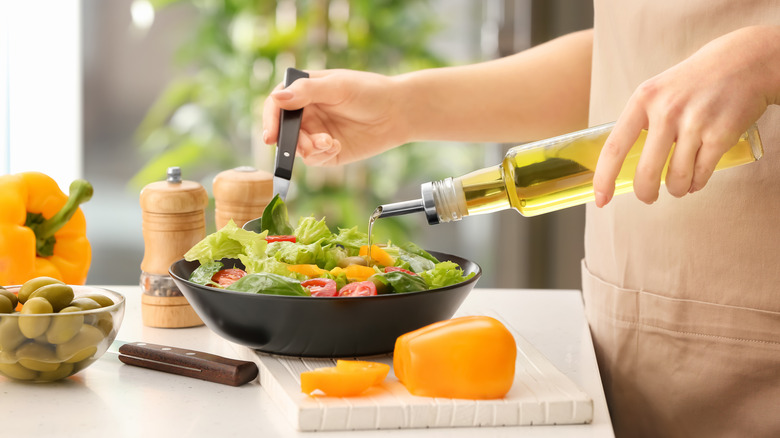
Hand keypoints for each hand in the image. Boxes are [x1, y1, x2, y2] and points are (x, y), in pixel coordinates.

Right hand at [261, 69, 408, 165]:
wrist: (397, 112)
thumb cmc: (369, 91)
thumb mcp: (337, 86)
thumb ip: (307, 92)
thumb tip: (276, 97)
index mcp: (303, 91)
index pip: (276, 105)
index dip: (270, 120)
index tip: (271, 136)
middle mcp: (306, 113)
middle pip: (283, 131)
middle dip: (290, 141)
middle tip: (306, 145)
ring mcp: (315, 133)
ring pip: (297, 148)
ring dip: (308, 149)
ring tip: (328, 143)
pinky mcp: (328, 151)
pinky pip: (313, 159)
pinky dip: (321, 155)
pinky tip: (335, 145)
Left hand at [593, 25, 779, 206]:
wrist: (745, 61)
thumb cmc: (695, 81)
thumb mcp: (658, 90)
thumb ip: (640, 121)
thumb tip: (623, 163)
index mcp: (643, 99)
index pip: (614, 148)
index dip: (604, 178)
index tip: (601, 199)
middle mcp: (666, 111)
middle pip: (646, 172)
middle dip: (645, 193)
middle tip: (648, 197)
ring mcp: (694, 123)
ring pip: (676, 178)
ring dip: (676, 189)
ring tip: (678, 185)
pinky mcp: (720, 135)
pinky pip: (701, 174)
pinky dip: (697, 183)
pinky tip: (696, 179)